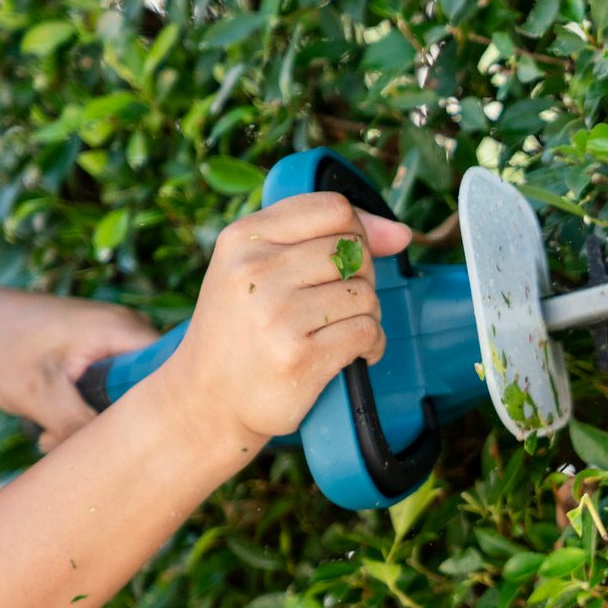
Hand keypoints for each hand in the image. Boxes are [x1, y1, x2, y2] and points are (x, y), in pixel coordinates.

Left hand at [0, 288, 158, 450]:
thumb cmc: (4, 349)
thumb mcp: (37, 392)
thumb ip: (77, 424)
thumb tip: (114, 457)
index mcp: (125, 331)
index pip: (178, 374)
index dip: (169, 410)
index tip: (139, 439)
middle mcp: (133, 334)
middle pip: (156, 391)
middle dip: (123, 425)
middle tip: (79, 442)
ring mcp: (121, 346)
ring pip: (132, 398)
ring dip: (100, 424)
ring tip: (55, 436)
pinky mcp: (108, 359)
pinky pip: (117, 394)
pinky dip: (91, 415)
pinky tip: (58, 426)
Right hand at [157, 193, 410, 449]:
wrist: (206, 399)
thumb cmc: (241, 330)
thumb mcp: (256, 269)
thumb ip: (322, 238)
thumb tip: (401, 232)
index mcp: (244, 239)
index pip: (333, 208)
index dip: (358, 231)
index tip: (350, 258)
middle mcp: (257, 271)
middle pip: (355, 251)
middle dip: (361, 278)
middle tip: (336, 305)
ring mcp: (278, 313)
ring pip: (366, 293)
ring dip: (366, 315)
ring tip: (337, 330)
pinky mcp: (301, 355)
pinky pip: (369, 332)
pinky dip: (371, 345)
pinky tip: (350, 354)